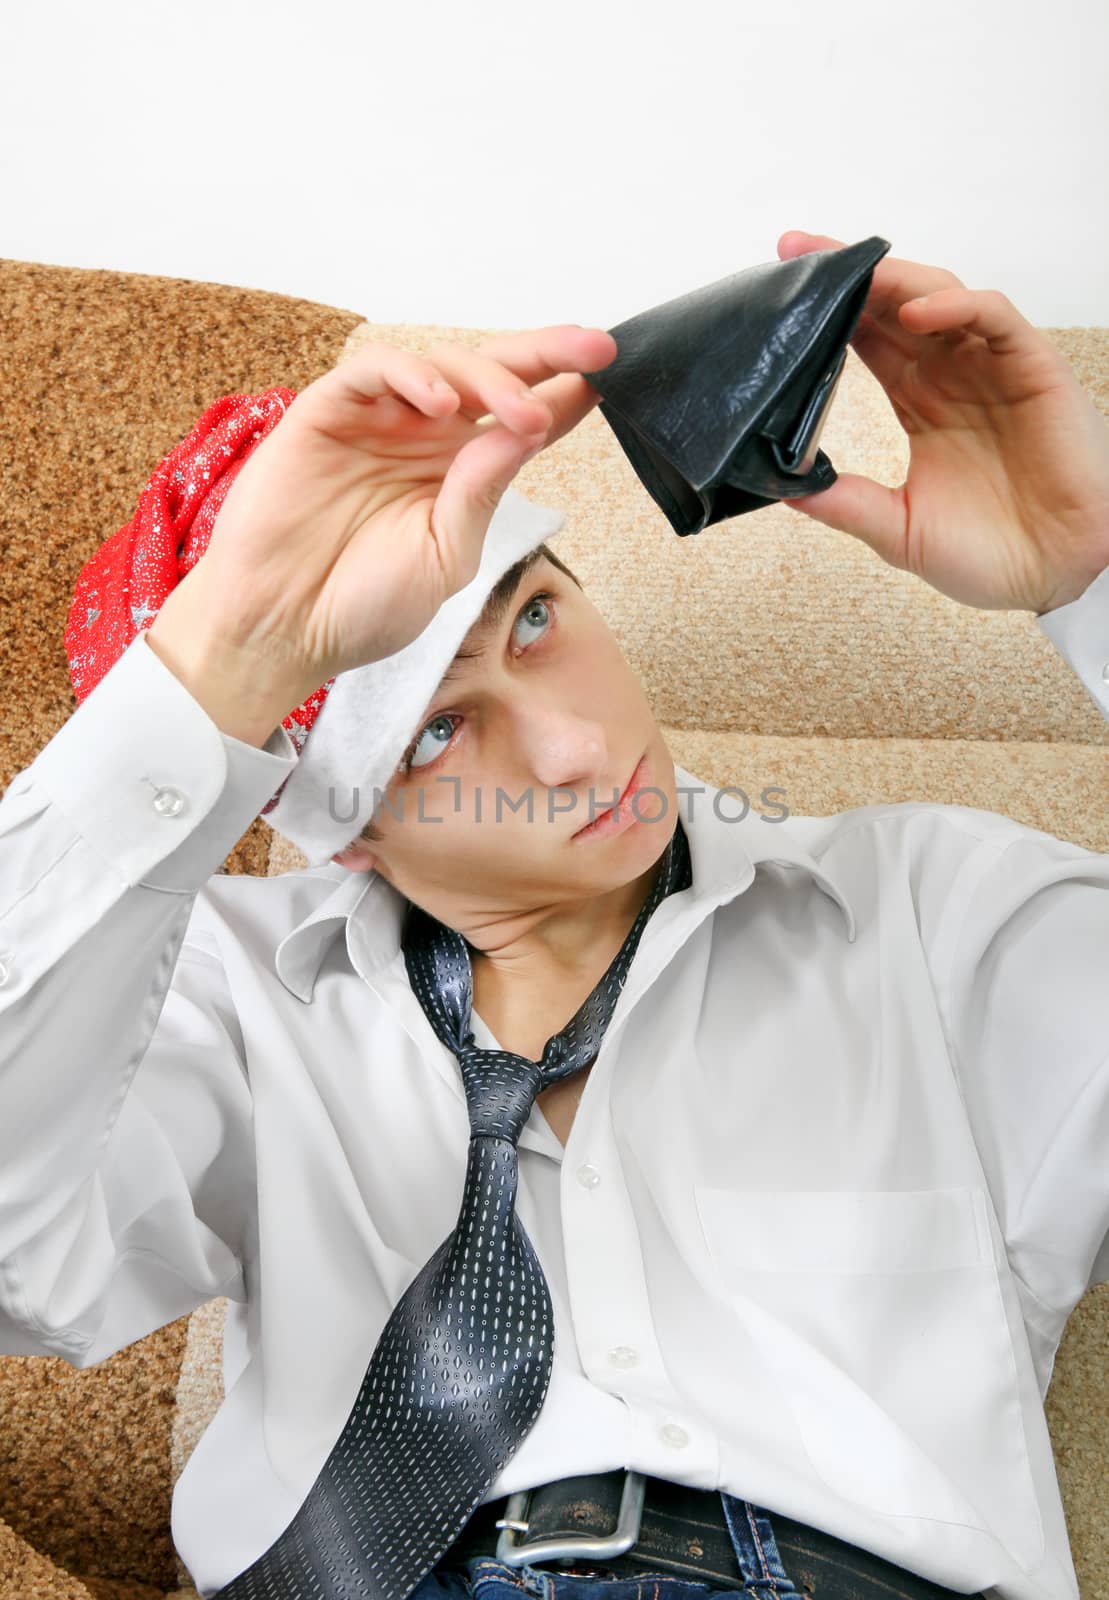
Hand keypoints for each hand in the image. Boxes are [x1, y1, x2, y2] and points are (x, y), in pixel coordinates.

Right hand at [155, 325, 616, 699]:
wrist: (284, 630)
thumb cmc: (361, 607)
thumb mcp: (446, 556)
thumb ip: (482, 492)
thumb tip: (526, 429)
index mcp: (457, 474)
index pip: (520, 419)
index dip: (565, 395)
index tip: (614, 378)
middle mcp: (421, 438)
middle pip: (491, 375)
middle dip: (545, 355)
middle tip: (594, 349)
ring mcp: (375, 421)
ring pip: (440, 365)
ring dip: (487, 377)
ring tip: (518, 411)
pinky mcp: (326, 413)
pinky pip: (373, 372)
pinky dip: (412, 375)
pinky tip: (442, 402)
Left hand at [775, 230, 1108, 614]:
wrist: (1058, 577)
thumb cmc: (990, 556)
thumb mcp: (899, 530)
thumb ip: (847, 505)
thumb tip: (784, 490)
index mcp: (920, 403)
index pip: (866, 339)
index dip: (827, 312)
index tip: (780, 289)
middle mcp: (953, 375)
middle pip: (893, 305)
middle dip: (846, 274)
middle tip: (793, 252)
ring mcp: (992, 366)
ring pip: (938, 297)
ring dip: (892, 280)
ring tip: (845, 272)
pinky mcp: (1033, 366)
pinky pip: (993, 317)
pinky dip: (955, 305)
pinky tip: (915, 311)